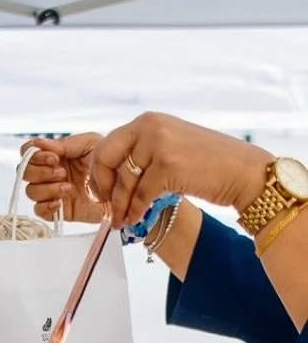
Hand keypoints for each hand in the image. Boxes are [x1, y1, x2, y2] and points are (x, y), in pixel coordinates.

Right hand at [21, 135, 103, 223]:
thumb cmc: (109, 161)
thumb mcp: (89, 144)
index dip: (35, 155)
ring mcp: (52, 192)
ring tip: (68, 187)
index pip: (28, 152)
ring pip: (31, 191)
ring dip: (47, 188)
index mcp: (54, 155)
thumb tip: (38, 143)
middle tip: (62, 173)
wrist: (124, 184)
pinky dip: (46, 206)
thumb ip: (64, 144)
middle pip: (25, 172)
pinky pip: (39, 211)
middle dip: (41, 172)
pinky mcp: (59, 210)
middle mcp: (49, 173)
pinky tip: (60, 202)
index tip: (54, 157)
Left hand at [89, 112, 272, 227]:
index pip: (106, 144)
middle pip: (105, 159)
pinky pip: (139, 195)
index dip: (99, 171)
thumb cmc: (206, 163)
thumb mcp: (168, 147)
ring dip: (118, 206)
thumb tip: (107, 175)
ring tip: (119, 221)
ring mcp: (159, 145)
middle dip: (101, 186)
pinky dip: (134, 212)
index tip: (100, 191)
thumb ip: (141, 153)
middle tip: (104, 206)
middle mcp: (150, 127)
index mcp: (148, 121)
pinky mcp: (168, 167)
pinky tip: (133, 220)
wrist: (242, 171)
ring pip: (123, 182)